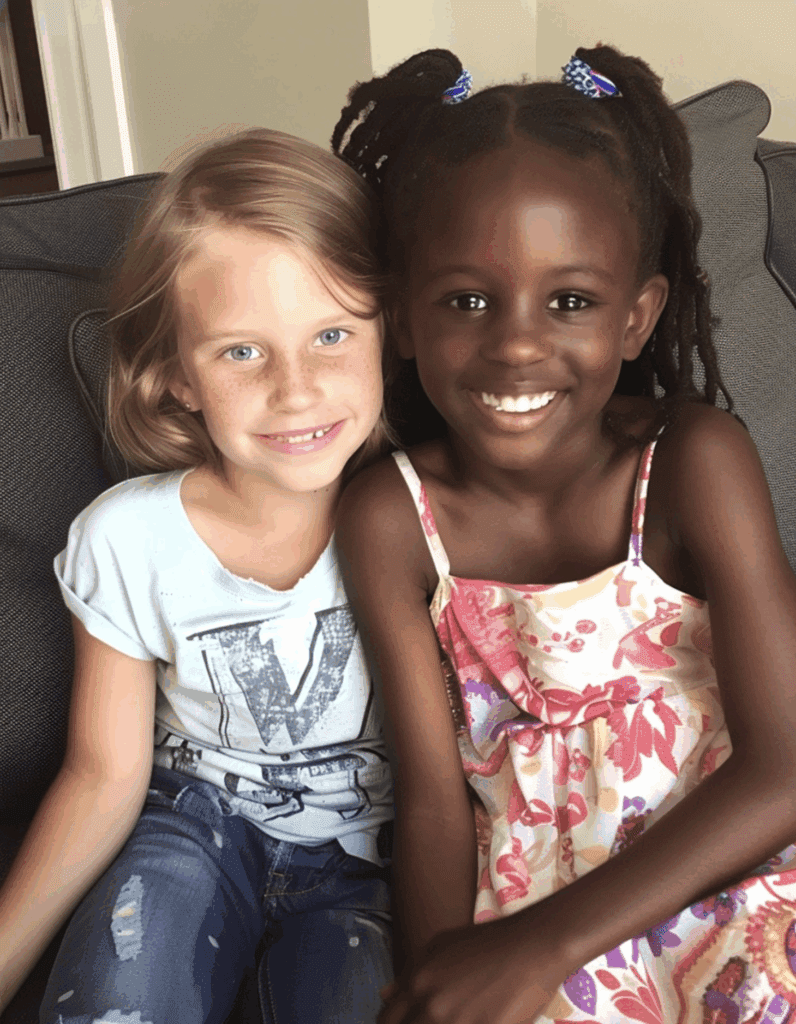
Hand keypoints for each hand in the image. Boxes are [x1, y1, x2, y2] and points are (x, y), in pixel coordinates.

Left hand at [379, 915, 571, 1023]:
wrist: (532, 946)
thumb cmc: (488, 943)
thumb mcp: (441, 947)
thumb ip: (410, 973)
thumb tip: (384, 995)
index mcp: (418, 981)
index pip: (386, 1020)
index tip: (407, 1023)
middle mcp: (432, 1005)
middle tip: (435, 1019)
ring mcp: (459, 1023)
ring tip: (458, 1018)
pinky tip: (476, 1021)